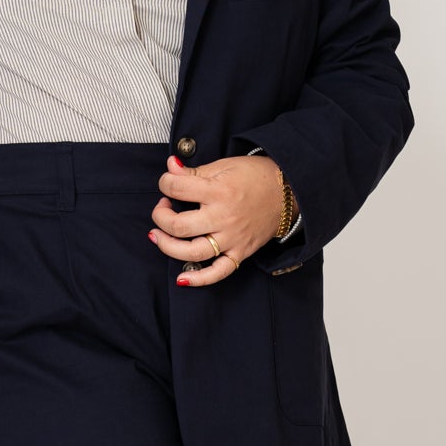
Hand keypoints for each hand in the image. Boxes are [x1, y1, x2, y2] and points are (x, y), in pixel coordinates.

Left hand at [149, 153, 294, 285]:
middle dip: (160, 217)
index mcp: (218, 191)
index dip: (164, 183)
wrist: (288, 190)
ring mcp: (232, 238)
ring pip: (192, 252)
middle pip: (178, 226)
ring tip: (157, 236)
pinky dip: (198, 279)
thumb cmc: (255, 176)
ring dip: (167, 246)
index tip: (167, 183)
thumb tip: (170, 166)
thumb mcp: (224, 165)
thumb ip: (194, 171)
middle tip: (162, 208)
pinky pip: (218, 272)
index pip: (176, 188)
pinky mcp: (240, 252)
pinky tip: (182, 279)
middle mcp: (223, 217)